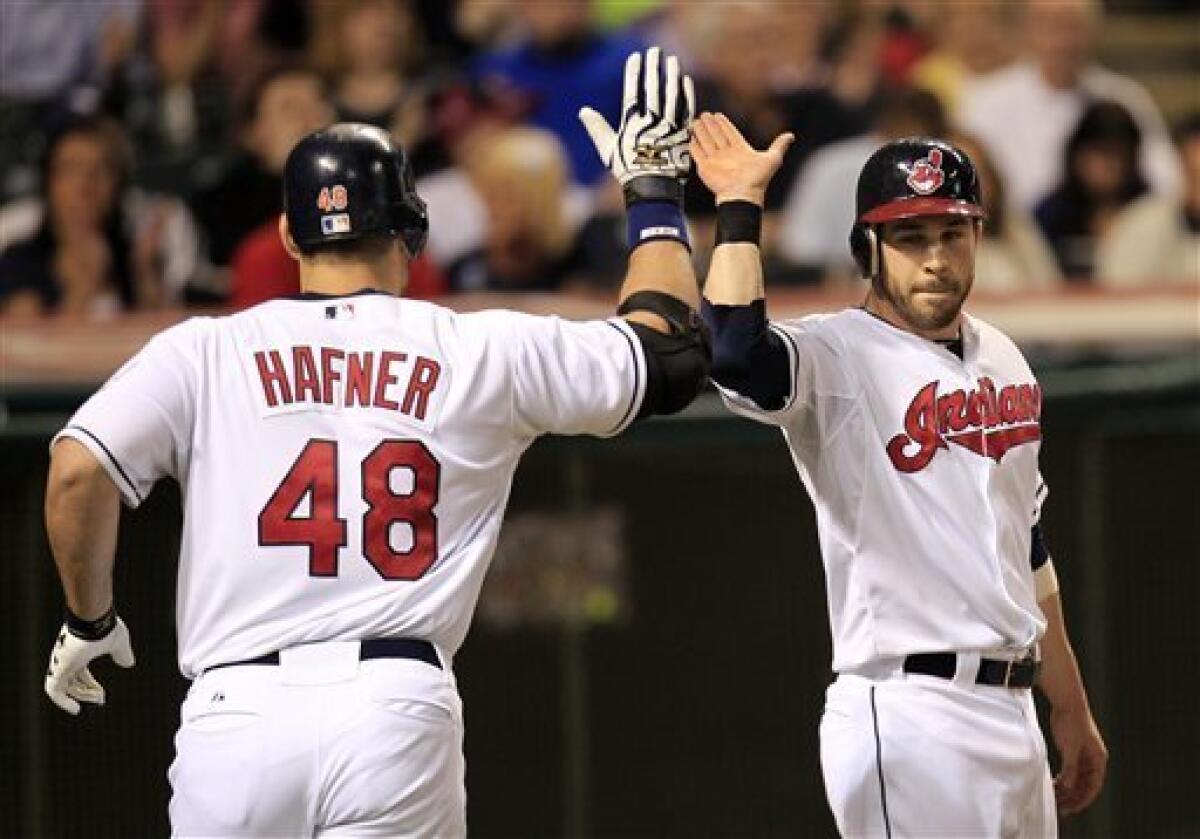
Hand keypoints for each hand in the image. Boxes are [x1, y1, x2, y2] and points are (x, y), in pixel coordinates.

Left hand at [44, 617, 135, 714]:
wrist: (94, 618)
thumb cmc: (105, 627)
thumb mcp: (118, 643)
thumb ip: (122, 654)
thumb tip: (128, 663)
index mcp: (79, 652)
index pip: (80, 674)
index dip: (90, 685)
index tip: (101, 695)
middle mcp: (67, 659)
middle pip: (72, 682)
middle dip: (86, 693)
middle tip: (101, 700)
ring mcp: (61, 663)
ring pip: (64, 688)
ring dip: (80, 697)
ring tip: (98, 700)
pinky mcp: (58, 667)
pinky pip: (54, 690)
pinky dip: (62, 702)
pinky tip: (74, 709)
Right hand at [579, 46, 694, 185]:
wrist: (652, 190)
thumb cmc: (628, 170)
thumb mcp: (608, 150)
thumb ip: (597, 128)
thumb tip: (584, 111)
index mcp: (631, 125)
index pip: (632, 92)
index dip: (634, 73)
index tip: (636, 57)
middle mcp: (650, 124)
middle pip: (652, 89)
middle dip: (653, 68)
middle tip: (655, 51)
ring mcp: (668, 128)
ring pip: (671, 96)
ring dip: (671, 76)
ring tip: (671, 60)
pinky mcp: (682, 134)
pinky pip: (685, 110)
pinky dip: (686, 94)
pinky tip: (684, 80)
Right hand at [690, 112, 793, 205]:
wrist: (742, 194)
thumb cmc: (757, 180)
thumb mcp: (773, 158)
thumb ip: (779, 145)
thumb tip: (790, 136)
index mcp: (740, 150)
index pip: (730, 133)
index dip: (724, 123)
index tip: (718, 115)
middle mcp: (727, 154)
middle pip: (717, 135)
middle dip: (710, 124)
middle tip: (704, 114)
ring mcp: (715, 161)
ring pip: (706, 141)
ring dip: (701, 131)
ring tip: (696, 121)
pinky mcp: (705, 167)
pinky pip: (698, 154)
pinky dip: (694, 146)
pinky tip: (691, 139)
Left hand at [1050, 704, 1107, 814]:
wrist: (1066, 703)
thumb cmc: (1072, 723)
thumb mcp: (1070, 747)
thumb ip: (1070, 768)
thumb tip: (1069, 787)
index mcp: (1098, 760)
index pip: (1093, 787)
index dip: (1083, 800)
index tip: (1071, 808)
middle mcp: (1093, 760)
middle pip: (1085, 785)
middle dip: (1074, 796)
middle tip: (1060, 806)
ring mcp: (1083, 756)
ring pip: (1077, 779)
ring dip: (1068, 788)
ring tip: (1055, 796)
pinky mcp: (1073, 751)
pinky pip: (1070, 770)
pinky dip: (1064, 778)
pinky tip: (1054, 783)